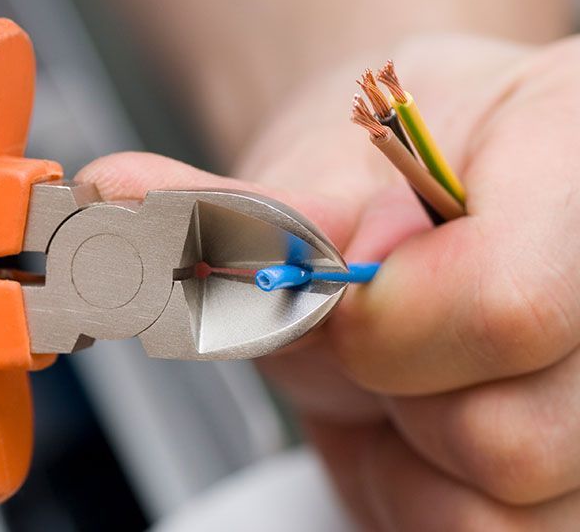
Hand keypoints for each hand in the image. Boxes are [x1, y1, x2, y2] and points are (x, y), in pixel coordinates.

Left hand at [79, 34, 579, 528]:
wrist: (420, 194)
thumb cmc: (381, 174)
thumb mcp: (313, 176)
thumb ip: (227, 207)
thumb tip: (116, 195)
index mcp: (572, 153)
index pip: (504, 302)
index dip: (386, 327)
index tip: (334, 303)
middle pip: (505, 433)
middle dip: (390, 385)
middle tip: (376, 328)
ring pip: (503, 501)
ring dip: (410, 441)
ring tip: (409, 368)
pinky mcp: (569, 476)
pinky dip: (424, 491)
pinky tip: (423, 418)